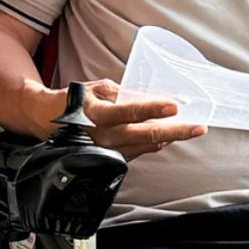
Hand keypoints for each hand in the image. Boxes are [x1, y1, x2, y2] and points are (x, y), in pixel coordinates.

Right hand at [73, 79, 205, 160]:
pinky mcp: (112, 159)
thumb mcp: (97, 89)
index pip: (131, 112)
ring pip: (148, 146)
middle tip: (199, 128)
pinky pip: (140, 151)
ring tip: (191, 129)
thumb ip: (123, 94)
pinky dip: (156, 142)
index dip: (153, 109)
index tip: (174, 106)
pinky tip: (168, 135)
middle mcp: (105, 137)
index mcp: (99, 115)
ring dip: (170, 137)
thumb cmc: (75, 101)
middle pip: (148, 135)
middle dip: (177, 132)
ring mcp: (109, 151)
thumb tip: (150, 98)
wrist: (48, 122)